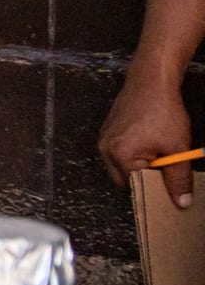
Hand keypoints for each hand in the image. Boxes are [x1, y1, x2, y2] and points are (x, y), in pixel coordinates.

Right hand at [99, 75, 191, 202]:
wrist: (151, 81)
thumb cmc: (163, 112)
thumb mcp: (178, 148)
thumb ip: (179, 179)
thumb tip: (181, 203)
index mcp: (120, 156)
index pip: (135, 188)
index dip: (153, 190)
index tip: (168, 190)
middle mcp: (106, 150)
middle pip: (124, 180)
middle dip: (144, 179)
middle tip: (165, 170)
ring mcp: (104, 140)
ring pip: (121, 167)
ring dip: (139, 166)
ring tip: (158, 153)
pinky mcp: (107, 132)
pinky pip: (118, 153)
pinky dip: (133, 154)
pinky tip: (149, 142)